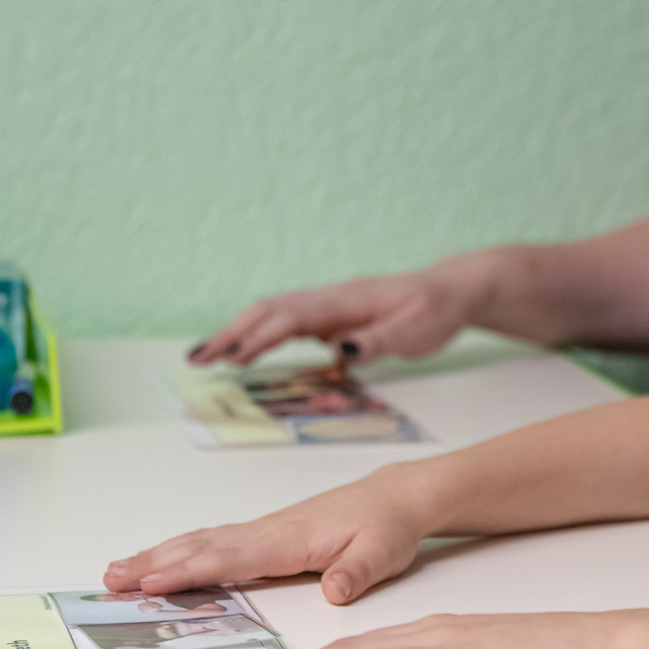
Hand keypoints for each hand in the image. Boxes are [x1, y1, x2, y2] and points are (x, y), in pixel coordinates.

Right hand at [104, 471, 425, 604]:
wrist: (395, 497)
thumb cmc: (387, 525)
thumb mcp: (383, 552)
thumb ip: (358, 571)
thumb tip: (335, 591)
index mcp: (292, 539)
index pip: (232, 557)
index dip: (190, 570)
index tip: (151, 581)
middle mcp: (270, 531)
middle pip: (203, 546)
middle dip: (155, 561)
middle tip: (111, 578)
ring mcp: (265, 530)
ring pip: (203, 541)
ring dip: (160, 554)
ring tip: (118, 571)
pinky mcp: (267, 535)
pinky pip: (216, 543)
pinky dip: (183, 551)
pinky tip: (163, 562)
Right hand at [187, 258, 493, 366]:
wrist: (452, 289)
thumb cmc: (436, 310)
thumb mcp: (416, 330)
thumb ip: (377, 341)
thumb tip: (339, 351)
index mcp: (346, 301)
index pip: (292, 317)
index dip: (260, 336)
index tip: (231, 356)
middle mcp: (330, 298)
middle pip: (270, 310)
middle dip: (231, 333)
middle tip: (197, 359)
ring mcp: (328, 305)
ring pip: (273, 313)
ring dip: (237, 331)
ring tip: (205, 355)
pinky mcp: (331, 315)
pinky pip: (286, 321)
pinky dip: (258, 332)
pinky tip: (243, 350)